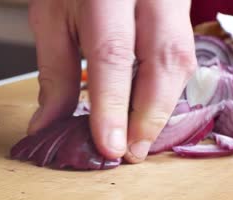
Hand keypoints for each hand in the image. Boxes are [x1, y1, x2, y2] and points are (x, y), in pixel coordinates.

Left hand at [27, 0, 196, 162]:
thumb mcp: (52, 19)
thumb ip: (55, 73)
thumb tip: (48, 125)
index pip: (113, 53)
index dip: (112, 105)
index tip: (110, 146)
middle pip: (163, 58)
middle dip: (150, 115)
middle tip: (132, 153)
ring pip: (181, 59)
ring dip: (162, 107)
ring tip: (140, 138)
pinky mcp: (183, 11)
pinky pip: (184, 55)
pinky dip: (167, 90)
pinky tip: (149, 110)